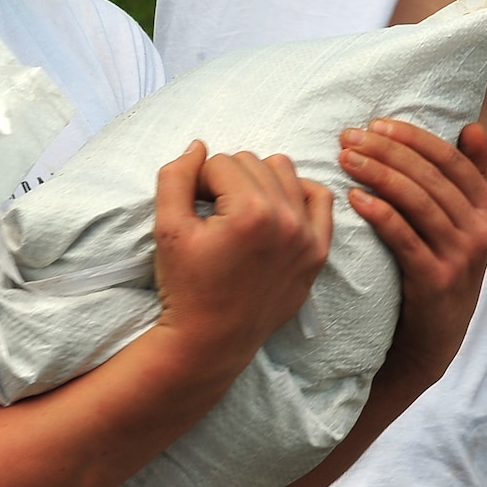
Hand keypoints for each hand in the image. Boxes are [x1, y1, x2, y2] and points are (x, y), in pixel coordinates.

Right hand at [153, 143, 333, 364]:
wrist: (211, 340)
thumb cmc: (186, 286)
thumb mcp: (167, 228)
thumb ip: (176, 177)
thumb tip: (199, 146)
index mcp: (251, 213)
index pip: (221, 162)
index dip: (197, 181)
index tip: (191, 209)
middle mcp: (287, 220)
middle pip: (251, 162)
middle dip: (226, 180)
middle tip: (211, 212)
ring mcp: (308, 237)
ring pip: (283, 171)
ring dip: (257, 182)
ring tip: (238, 211)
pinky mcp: (318, 252)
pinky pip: (319, 198)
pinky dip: (297, 193)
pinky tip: (274, 207)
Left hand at [341, 120, 486, 386]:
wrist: (436, 337)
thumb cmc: (444, 266)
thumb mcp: (466, 223)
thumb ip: (472, 175)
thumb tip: (472, 127)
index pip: (450, 159)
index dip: (413, 137)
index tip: (376, 124)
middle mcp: (482, 230)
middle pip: (430, 176)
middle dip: (387, 150)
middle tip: (349, 137)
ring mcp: (461, 257)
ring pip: (417, 201)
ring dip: (378, 174)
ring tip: (346, 160)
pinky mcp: (435, 280)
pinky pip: (404, 237)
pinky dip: (380, 213)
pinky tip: (354, 198)